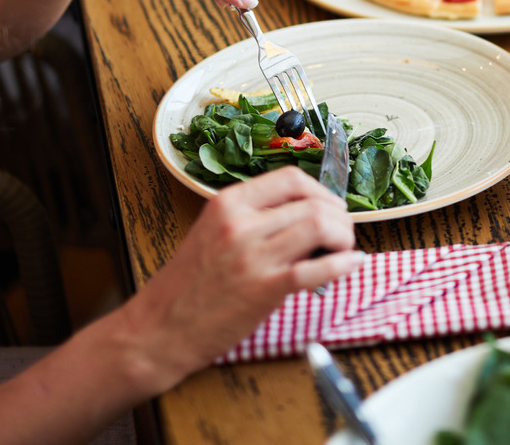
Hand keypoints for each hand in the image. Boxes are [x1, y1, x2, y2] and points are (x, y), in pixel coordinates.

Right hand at [118, 169, 359, 388]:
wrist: (158, 330)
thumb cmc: (187, 286)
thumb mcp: (212, 233)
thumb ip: (252, 218)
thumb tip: (303, 212)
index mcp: (227, 204)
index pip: (290, 178)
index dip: (320, 190)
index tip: (329, 205)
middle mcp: (240, 223)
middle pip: (313, 202)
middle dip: (339, 216)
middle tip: (342, 232)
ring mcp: (252, 256)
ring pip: (320, 226)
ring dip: (343, 236)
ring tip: (342, 249)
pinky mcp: (264, 289)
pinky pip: (318, 268)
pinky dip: (343, 264)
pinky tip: (352, 264)